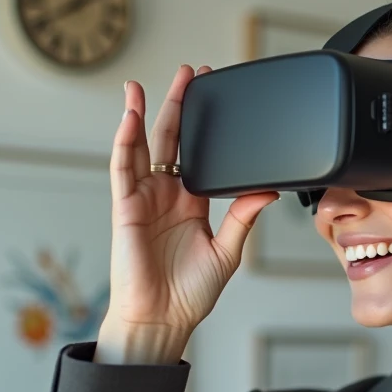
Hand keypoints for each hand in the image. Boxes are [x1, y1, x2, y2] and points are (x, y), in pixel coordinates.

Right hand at [97, 65, 277, 362]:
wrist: (162, 318)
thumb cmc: (189, 292)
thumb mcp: (228, 251)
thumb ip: (244, 218)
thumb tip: (268, 190)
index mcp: (191, 203)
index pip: (198, 153)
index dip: (204, 124)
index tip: (216, 95)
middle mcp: (166, 195)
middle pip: (171, 139)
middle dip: (178, 105)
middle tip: (190, 73)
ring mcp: (144, 199)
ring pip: (141, 146)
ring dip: (143, 113)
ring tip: (146, 83)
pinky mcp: (126, 208)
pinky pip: (123, 168)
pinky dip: (125, 141)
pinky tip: (130, 117)